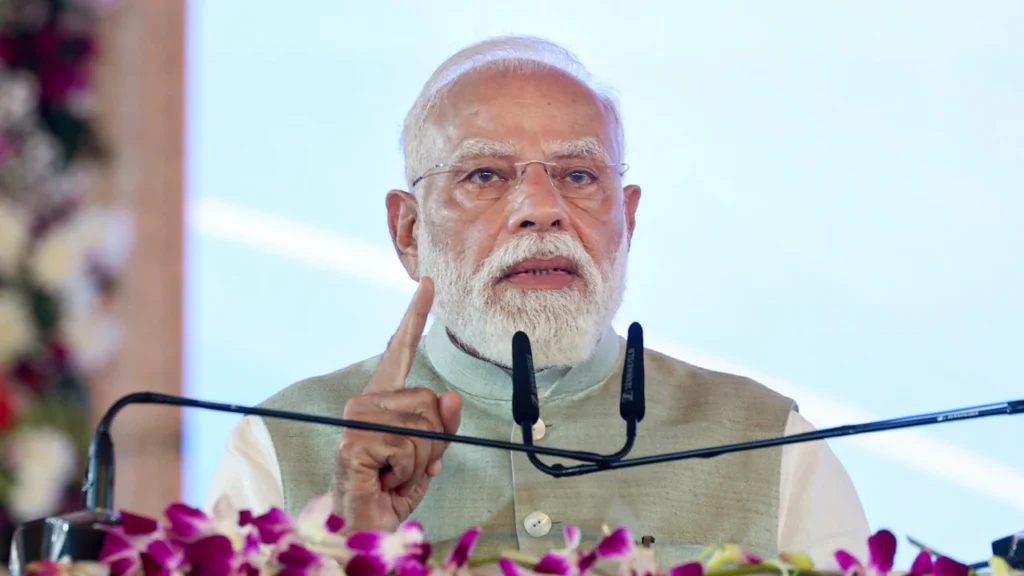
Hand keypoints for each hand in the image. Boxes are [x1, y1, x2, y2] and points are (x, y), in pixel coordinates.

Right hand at [332, 276, 462, 531]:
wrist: (363, 524)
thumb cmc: (390, 489)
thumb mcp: (427, 455)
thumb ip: (442, 426)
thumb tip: (453, 397)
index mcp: (382, 399)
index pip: (402, 350)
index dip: (415, 315)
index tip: (429, 283)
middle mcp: (365, 401)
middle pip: (431, 401)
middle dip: (433, 442)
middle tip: (405, 465)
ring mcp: (357, 418)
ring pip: (426, 427)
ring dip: (421, 461)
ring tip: (393, 473)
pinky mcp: (356, 439)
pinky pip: (411, 449)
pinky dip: (408, 473)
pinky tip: (384, 479)